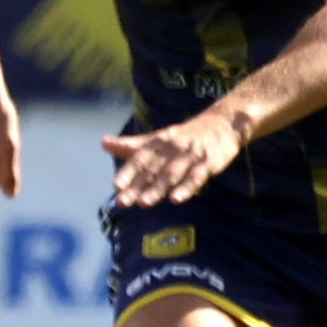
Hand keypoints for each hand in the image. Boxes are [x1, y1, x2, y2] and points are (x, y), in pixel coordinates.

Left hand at [102, 110, 245, 207]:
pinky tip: (176, 199)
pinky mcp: (208, 163)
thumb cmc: (187, 135)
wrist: (224, 123)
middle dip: (137, 186)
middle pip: (152, 170)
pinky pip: (196, 177)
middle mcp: (172, 148)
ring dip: (157, 189)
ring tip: (143, 203)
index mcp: (158, 142)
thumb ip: (131, 145)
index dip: (128, 172)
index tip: (116, 185)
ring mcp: (191, 156)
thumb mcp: (158, 138)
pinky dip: (186, 188)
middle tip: (122, 202)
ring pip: (171, 174)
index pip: (140, 158)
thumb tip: (103, 143)